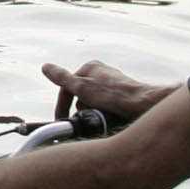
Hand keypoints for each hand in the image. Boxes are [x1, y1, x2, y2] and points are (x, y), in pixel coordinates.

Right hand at [44, 61, 168, 127]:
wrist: (143, 105)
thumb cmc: (114, 96)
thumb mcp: (82, 87)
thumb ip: (62, 78)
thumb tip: (46, 67)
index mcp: (90, 67)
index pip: (67, 87)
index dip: (62, 106)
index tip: (61, 120)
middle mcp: (101, 73)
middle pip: (80, 96)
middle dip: (82, 110)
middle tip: (89, 118)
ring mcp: (112, 85)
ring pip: (92, 103)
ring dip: (94, 113)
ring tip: (102, 118)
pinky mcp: (121, 96)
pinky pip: (105, 108)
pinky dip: (105, 114)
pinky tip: (110, 118)